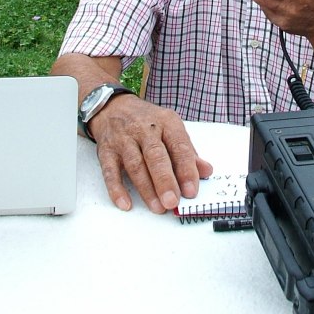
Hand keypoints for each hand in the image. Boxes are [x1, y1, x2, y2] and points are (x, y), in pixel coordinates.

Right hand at [88, 95, 213, 212]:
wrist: (113, 106)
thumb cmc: (147, 121)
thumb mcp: (171, 128)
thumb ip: (187, 151)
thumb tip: (206, 171)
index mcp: (166, 122)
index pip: (179, 146)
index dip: (186, 170)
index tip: (191, 191)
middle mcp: (144, 129)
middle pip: (155, 156)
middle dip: (164, 181)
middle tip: (172, 201)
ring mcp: (123, 139)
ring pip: (135, 165)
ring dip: (146, 189)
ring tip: (157, 207)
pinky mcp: (106, 150)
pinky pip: (110, 171)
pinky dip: (116, 189)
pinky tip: (125, 203)